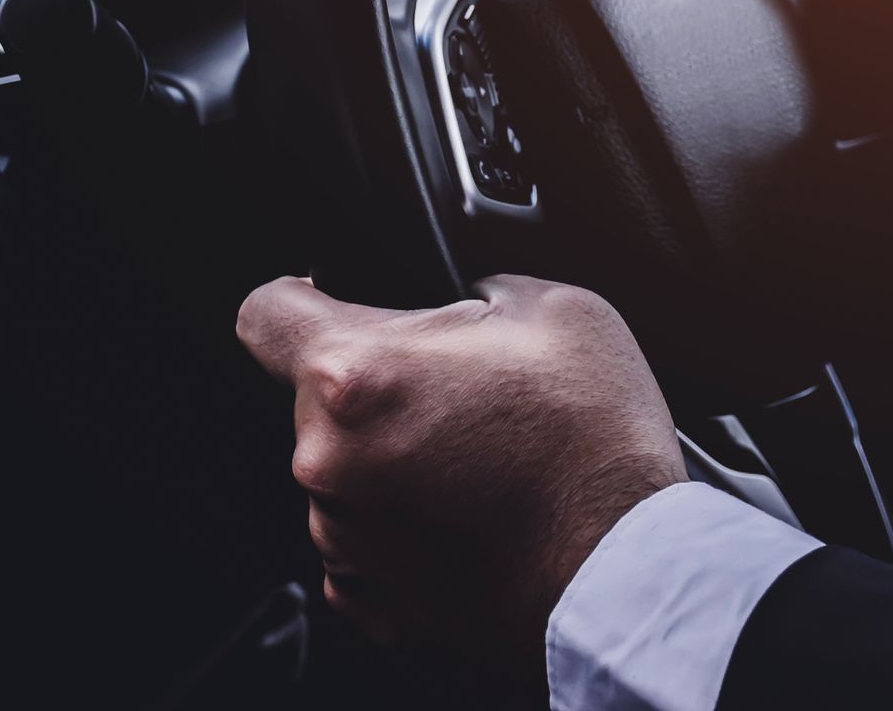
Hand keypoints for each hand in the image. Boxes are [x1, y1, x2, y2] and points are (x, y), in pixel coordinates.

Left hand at [236, 273, 686, 655]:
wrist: (628, 572)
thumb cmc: (595, 445)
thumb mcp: (556, 309)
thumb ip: (480, 291)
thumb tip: (471, 303)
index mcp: (356, 374)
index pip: (265, 313)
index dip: (297, 298)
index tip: (322, 301)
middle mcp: (329, 461)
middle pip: (316, 398)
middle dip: (377, 387)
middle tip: (459, 391)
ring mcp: (346, 539)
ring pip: (343, 474)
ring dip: (390, 461)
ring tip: (479, 462)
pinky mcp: (375, 601)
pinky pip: (367, 543)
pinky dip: (407, 529)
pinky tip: (474, 517)